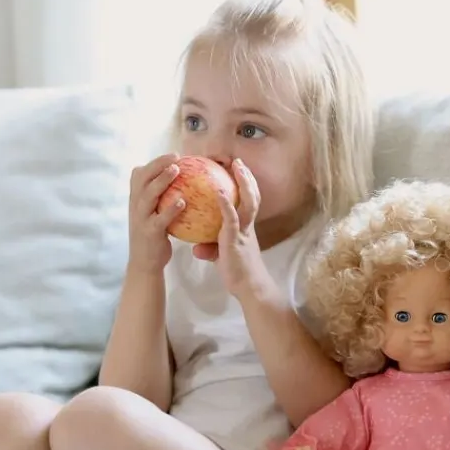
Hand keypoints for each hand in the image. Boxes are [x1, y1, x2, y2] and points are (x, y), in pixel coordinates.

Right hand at [126, 153, 185, 274]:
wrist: (144, 263)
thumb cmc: (154, 235)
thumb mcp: (153, 213)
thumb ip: (161, 198)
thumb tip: (184, 182)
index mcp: (136, 199)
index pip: (140, 174)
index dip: (154, 162)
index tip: (173, 155)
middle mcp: (135, 205)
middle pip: (142, 179)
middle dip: (157, 165)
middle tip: (176, 157)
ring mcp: (140, 218)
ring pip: (148, 194)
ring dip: (162, 181)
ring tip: (177, 170)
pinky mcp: (149, 232)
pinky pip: (160, 218)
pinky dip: (170, 209)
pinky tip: (183, 201)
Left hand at [192, 159, 269, 298]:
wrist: (249, 287)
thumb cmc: (237, 272)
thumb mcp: (223, 257)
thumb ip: (211, 249)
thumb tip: (196, 247)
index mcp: (245, 227)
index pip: (248, 202)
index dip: (246, 186)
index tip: (239, 171)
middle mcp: (247, 226)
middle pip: (252, 196)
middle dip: (247, 178)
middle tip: (239, 162)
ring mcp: (243, 231)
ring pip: (248, 202)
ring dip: (243, 183)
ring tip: (236, 167)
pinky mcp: (236, 240)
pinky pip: (231, 218)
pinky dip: (226, 204)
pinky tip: (218, 192)